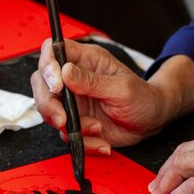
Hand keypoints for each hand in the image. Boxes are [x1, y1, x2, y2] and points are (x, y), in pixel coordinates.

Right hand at [30, 39, 193, 153]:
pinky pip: (66, 134)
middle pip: (41, 84)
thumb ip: (92, 81)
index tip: (56, 85)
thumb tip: (65, 72)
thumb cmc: (142, 96)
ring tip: (96, 129)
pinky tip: (102, 142)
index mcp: (85, 60)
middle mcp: (73, 80)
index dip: (47, 65)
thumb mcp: (121, 87)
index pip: (53, 51)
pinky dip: (83, 142)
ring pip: (49, 111)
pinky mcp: (75, 122)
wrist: (152, 121)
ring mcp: (72, 102)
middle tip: (62, 119)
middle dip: (47, 104)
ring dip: (69, 127)